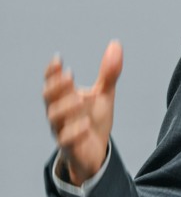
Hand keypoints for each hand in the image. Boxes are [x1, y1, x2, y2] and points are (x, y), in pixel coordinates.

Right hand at [43, 41, 122, 185]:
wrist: (96, 153)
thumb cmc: (93, 120)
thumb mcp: (104, 95)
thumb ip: (108, 73)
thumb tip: (115, 43)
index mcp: (65, 99)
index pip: (52, 83)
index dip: (51, 72)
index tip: (58, 59)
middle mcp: (60, 114)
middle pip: (49, 99)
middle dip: (56, 87)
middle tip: (69, 75)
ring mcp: (63, 131)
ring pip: (55, 119)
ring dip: (66, 108)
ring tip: (80, 99)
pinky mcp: (71, 148)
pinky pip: (66, 141)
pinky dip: (74, 132)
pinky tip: (85, 124)